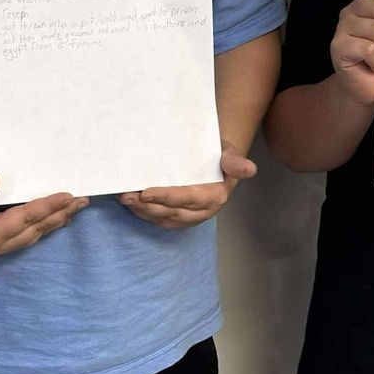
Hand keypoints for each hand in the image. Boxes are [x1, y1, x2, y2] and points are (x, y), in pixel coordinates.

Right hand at [0, 172, 87, 254]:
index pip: (27, 217)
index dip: (49, 206)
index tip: (69, 196)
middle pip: (38, 228)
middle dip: (62, 214)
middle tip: (84, 201)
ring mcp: (0, 247)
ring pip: (36, 234)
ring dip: (57, 221)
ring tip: (76, 208)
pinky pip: (29, 235)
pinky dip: (45, 226)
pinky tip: (55, 219)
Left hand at [119, 144, 256, 228]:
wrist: (218, 163)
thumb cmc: (220, 155)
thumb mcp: (229, 154)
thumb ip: (235, 162)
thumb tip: (250, 169)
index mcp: (214, 197)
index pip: (186, 198)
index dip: (165, 197)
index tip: (145, 192)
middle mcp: (201, 211)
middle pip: (170, 211)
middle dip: (146, 206)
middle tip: (126, 196)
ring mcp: (189, 217)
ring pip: (162, 218)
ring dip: (141, 211)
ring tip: (124, 199)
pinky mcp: (178, 218)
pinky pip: (159, 219)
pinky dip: (144, 213)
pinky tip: (131, 204)